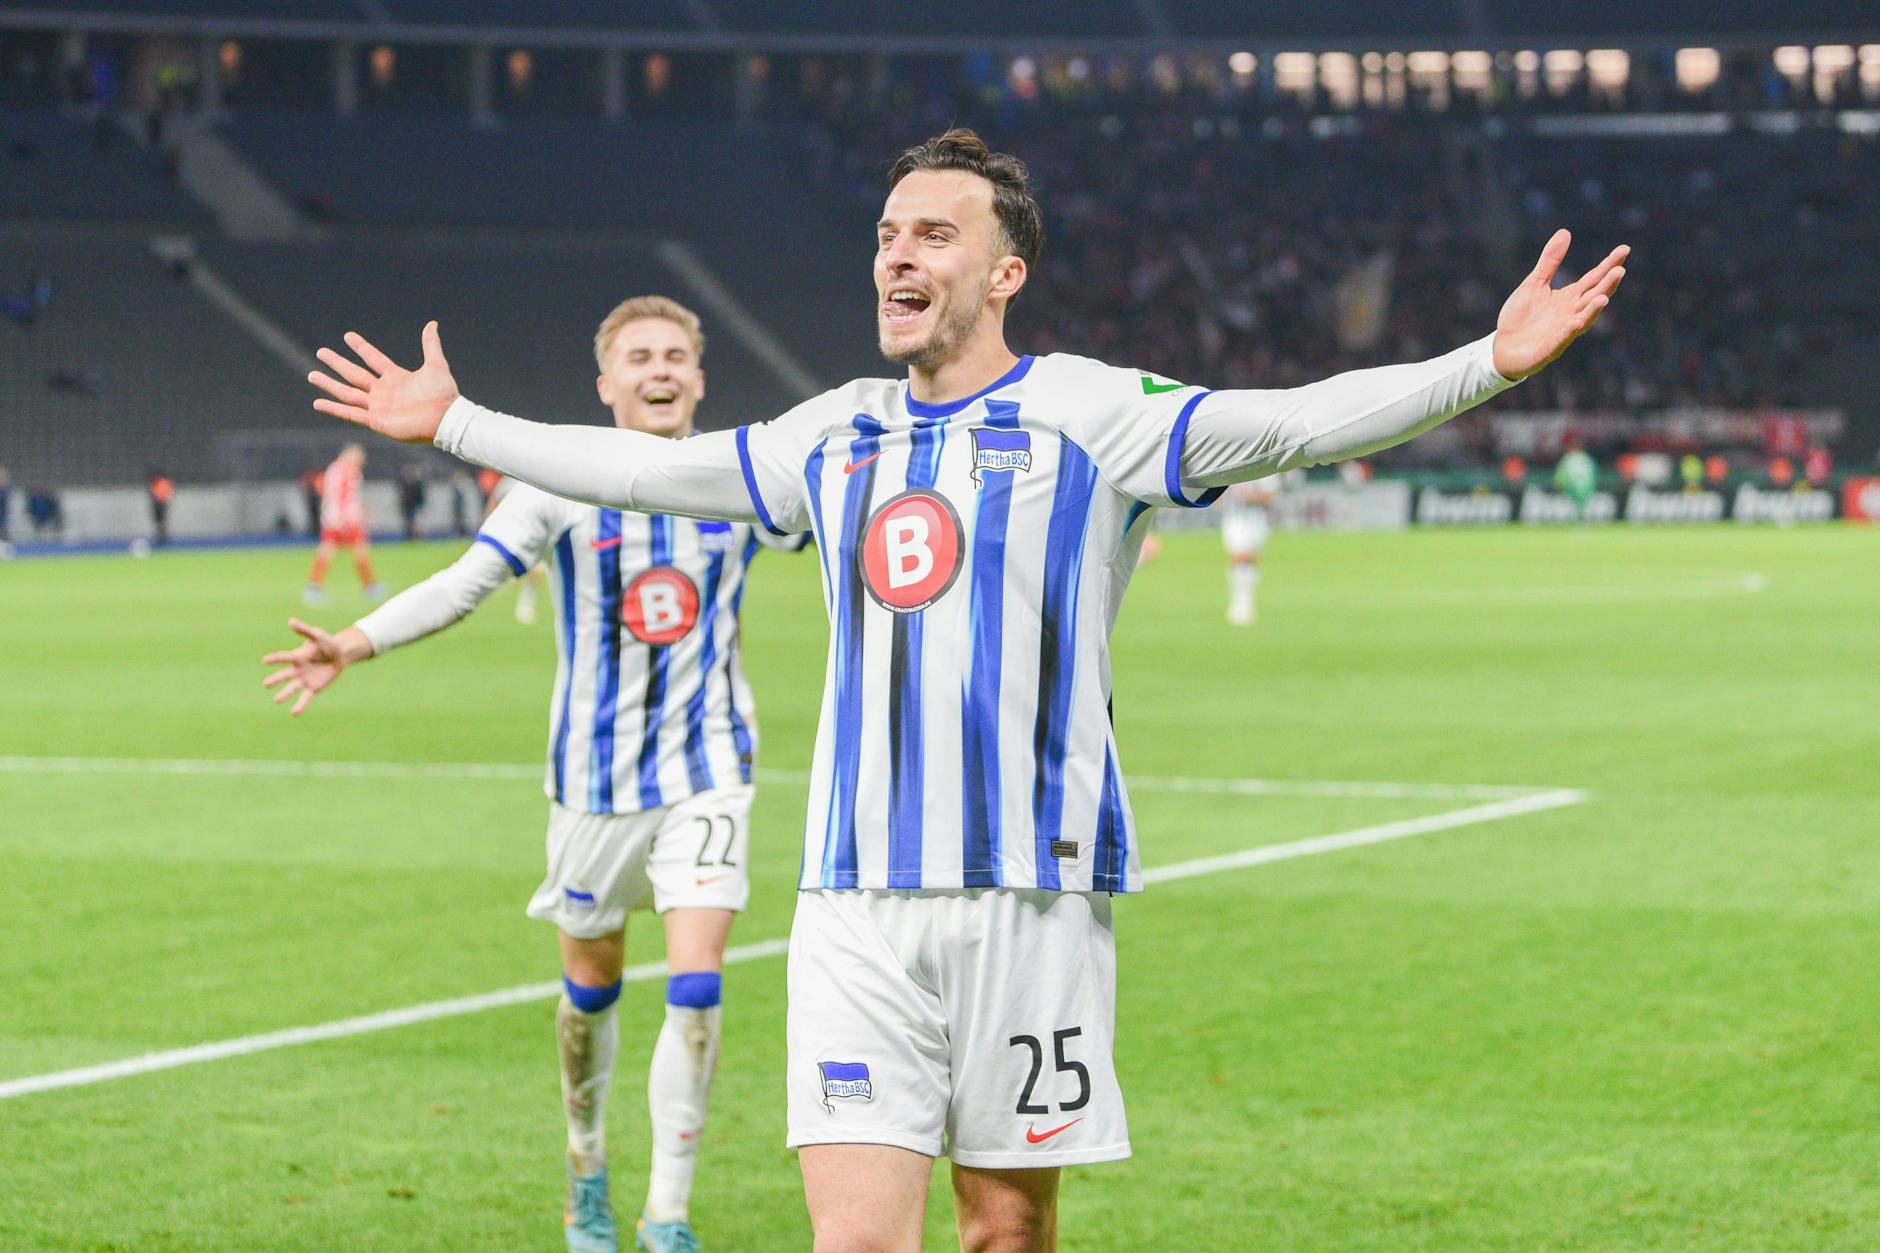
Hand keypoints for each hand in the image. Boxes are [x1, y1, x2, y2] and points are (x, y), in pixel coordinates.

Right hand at [262, 619, 369, 715]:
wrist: (340, 654)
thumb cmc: (327, 643)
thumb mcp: (317, 635)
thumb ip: (304, 630)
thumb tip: (291, 621)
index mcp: (297, 656)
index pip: (284, 658)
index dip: (275, 659)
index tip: (265, 660)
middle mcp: (298, 669)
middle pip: (285, 675)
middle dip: (276, 679)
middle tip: (265, 684)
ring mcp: (305, 679)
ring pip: (292, 688)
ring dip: (285, 694)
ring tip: (277, 700)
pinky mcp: (314, 688)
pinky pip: (306, 698)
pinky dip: (300, 705)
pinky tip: (294, 713)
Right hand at [309, 321, 457, 443]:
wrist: (446, 418)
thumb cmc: (443, 394)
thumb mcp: (436, 365)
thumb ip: (430, 345)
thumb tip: (432, 323)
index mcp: (396, 377)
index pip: (374, 358)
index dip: (361, 347)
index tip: (347, 335)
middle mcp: (384, 391)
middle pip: (354, 374)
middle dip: (337, 363)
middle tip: (320, 352)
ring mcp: (378, 406)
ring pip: (347, 393)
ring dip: (329, 384)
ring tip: (311, 375)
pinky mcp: (376, 420)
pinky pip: (350, 413)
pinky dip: (334, 408)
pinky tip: (317, 402)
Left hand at [1491, 230, 1628, 379]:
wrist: (1501, 348)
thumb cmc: (1520, 317)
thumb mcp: (1534, 284)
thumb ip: (1550, 262)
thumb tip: (1565, 232)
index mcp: (1569, 297)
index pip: (1593, 279)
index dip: (1609, 265)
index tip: (1624, 249)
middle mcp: (1571, 314)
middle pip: (1594, 297)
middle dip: (1607, 285)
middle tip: (1620, 270)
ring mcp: (1562, 332)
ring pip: (1583, 320)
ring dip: (1594, 310)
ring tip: (1604, 297)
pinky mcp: (1549, 349)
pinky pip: (1561, 340)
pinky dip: (1568, 331)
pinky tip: (1575, 323)